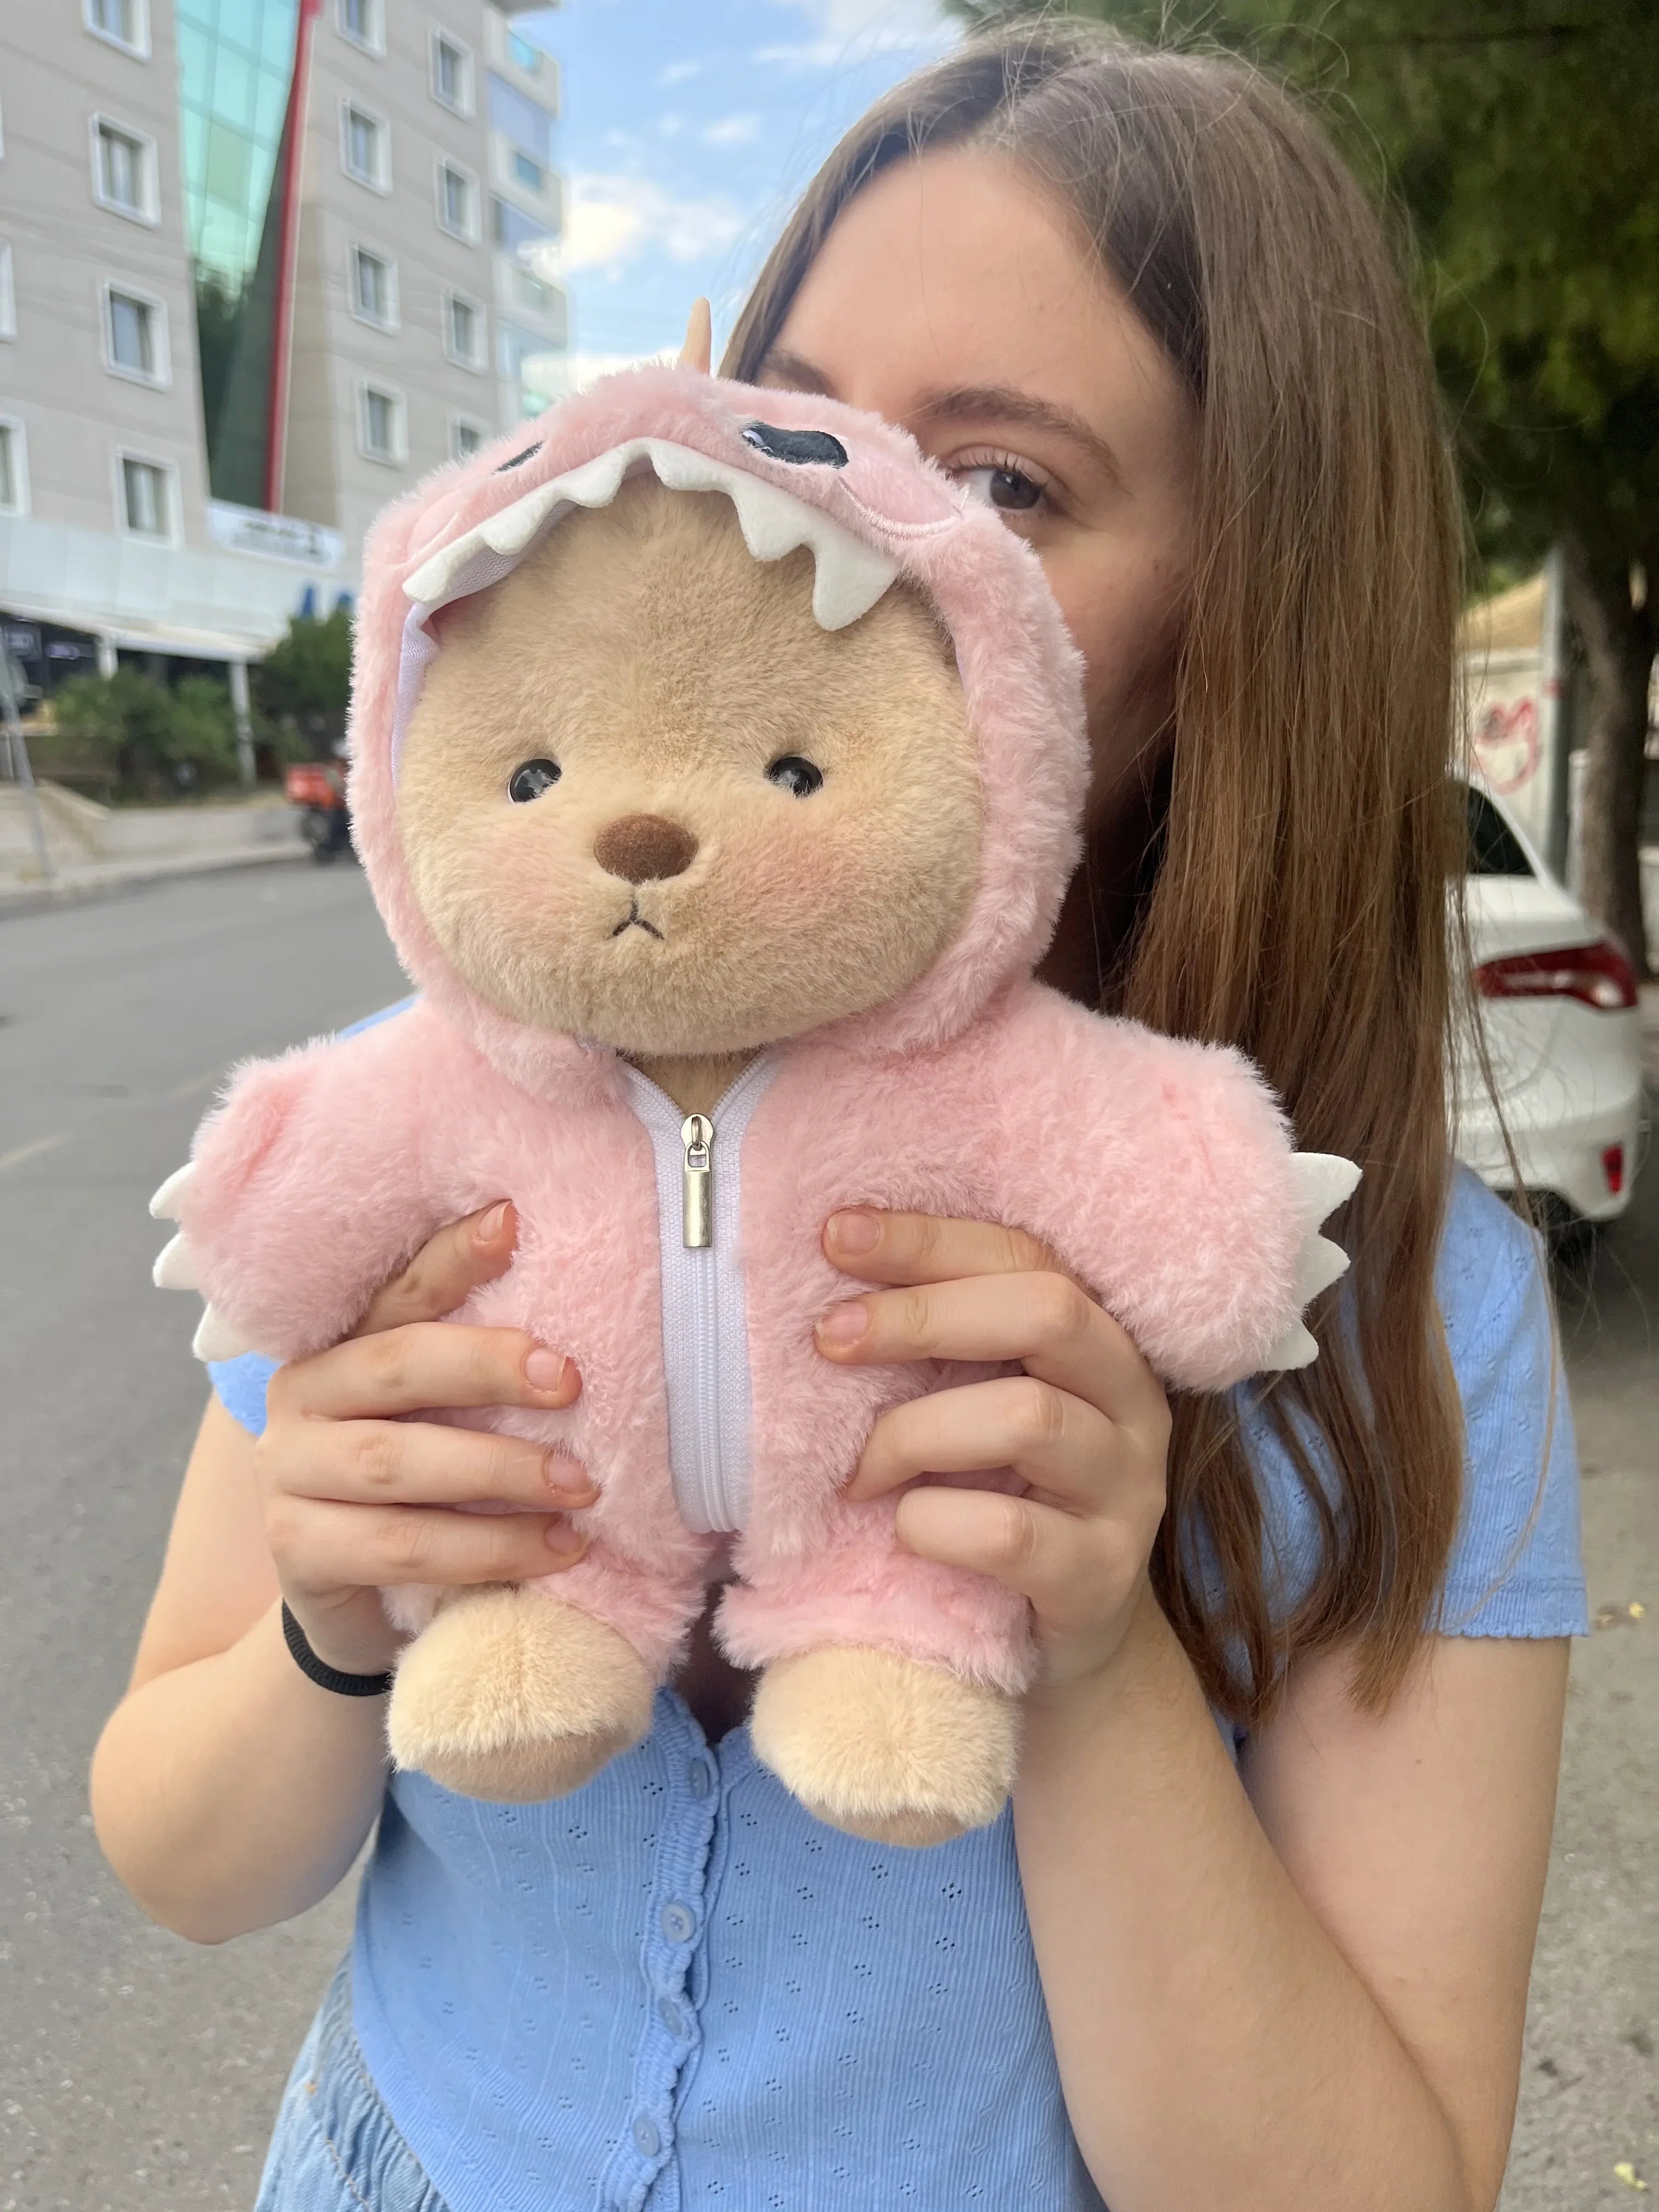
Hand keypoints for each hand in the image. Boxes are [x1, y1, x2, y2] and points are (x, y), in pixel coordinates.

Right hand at [254, 1204, 592, 1676]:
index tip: (513, 1220)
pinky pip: (400, 1547)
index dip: (452, 1257)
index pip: (399, 1292)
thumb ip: (481, 1377)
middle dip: (486, 1365)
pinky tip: (555, 1549)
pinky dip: (486, 1549)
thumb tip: (583, 1342)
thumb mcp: (446, 1422)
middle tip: (568, 1380)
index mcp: (341, 1345)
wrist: (355, 1603)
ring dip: (499, 1472)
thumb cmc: (422, 1492)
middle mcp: (301, 1396)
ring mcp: (287, 1474)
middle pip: (395, 1366)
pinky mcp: (297, 1550)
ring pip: (397, 1463)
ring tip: (580, 1486)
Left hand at [815, 1209, 1170, 1692]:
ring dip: (914, 1432)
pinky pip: (1007, 1532)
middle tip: (829, 1338)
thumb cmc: (999, 1498)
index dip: (928, 1240)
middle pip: (1047, 1312)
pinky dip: (933, 1522)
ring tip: (858, 1471)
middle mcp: (1133, 1401)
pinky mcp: (1102, 1574)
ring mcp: (1129, 1490)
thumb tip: (831, 1291)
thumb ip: (939, 1348)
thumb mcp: (977, 1406)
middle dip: (922, 1315)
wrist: (1062, 1640)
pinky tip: (902, 1529)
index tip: (834, 1235)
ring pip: (1026, 1416)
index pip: (1024, 1257)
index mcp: (1100, 1340)